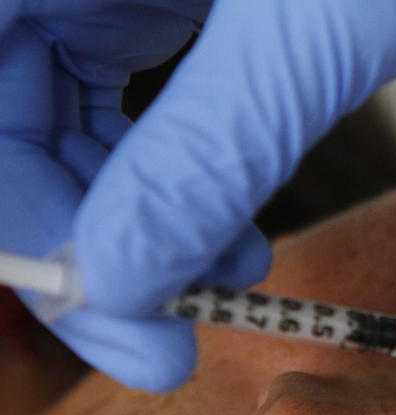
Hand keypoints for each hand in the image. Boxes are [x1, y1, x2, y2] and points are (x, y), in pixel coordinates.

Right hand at [0, 0, 395, 389]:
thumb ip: (207, 156)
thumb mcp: (308, 37)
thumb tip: (118, 283)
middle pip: (6, 117)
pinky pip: (118, 103)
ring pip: (57, 121)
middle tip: (169, 339)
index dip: (28, 226)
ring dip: (138, 222)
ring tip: (229, 282)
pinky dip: (173, 178)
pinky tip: (232, 234)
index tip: (115, 319)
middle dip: (91, 240)